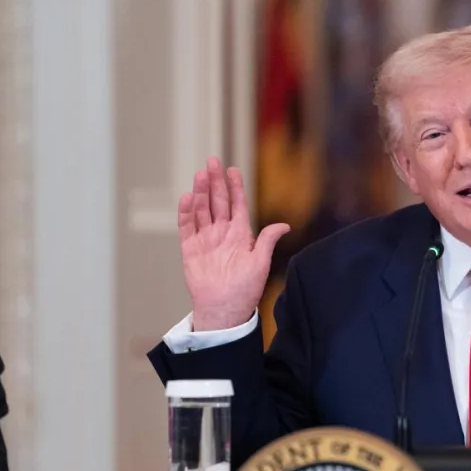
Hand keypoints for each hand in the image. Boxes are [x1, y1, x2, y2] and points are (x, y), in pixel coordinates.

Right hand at [178, 157, 289, 330]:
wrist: (224, 308)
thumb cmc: (245, 289)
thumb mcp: (261, 263)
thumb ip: (267, 241)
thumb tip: (285, 225)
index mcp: (240, 234)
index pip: (237, 204)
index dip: (235, 187)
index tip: (232, 170)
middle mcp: (222, 233)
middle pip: (217, 201)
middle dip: (215, 182)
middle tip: (213, 162)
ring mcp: (205, 239)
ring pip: (201, 210)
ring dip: (201, 192)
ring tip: (201, 175)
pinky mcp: (190, 249)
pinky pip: (187, 227)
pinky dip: (186, 212)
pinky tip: (188, 198)